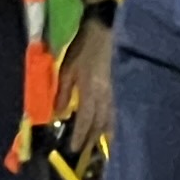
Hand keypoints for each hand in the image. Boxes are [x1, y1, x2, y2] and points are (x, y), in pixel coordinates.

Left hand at [57, 22, 116, 149]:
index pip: (86, 119)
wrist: (104, 30)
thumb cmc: (82, 48)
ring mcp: (116, 91)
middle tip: (86, 149)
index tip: (74, 149)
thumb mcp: (67, 69)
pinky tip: (111, 125)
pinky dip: (113, 120)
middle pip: (100, 123)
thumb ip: (62, 93)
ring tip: (100, 142)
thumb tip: (59, 114)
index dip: (80, 135)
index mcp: (91, 91)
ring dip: (105, 132)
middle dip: (92, 137)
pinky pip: (118, 109)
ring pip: (111, 118)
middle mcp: (105, 95)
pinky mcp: (121, 86)